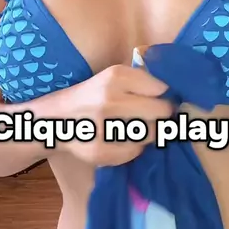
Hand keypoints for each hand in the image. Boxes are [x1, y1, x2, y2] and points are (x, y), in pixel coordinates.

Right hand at [57, 64, 171, 165]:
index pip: (161, 88)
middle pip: (161, 112)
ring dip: (149, 132)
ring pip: (151, 134)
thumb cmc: (90, 95)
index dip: (164, 94)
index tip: (161, 98)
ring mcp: (105, 128)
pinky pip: (136, 151)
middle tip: (154, 116)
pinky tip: (122, 140)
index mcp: (115, 77)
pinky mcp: (101, 152)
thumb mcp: (112, 77)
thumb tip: (173, 92)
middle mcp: (110, 100)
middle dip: (162, 115)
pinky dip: (134, 147)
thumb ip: (141, 80)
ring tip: (136, 127)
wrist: (54, 120)